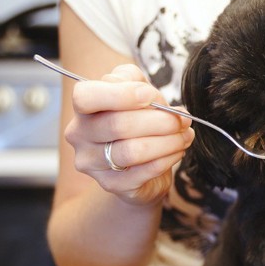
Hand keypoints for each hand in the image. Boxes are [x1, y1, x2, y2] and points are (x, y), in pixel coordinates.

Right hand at [65, 64, 194, 205]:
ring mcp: (93, 163)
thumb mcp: (135, 91)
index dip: (121, 94)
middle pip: (118, 125)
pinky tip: (178, 151)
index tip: (150, 95)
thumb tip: (147, 94)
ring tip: (185, 135)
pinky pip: (145, 171)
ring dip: (169, 141)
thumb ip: (134, 81)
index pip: (86, 96)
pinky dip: (168, 158)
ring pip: (133, 151)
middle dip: (160, 120)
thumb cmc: (138, 122)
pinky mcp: (112, 184)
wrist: (139, 166)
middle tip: (183, 120)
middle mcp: (80, 136)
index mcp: (83, 108)